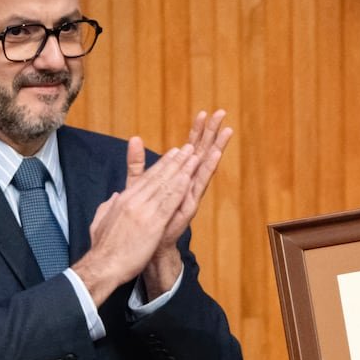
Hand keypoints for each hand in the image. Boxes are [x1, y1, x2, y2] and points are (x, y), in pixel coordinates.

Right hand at [72, 139, 197, 304]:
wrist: (102, 265)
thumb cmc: (102, 248)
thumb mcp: (100, 220)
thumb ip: (108, 206)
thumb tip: (115, 197)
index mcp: (123, 200)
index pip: (146, 178)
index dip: (161, 165)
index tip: (172, 155)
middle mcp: (133, 201)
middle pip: (158, 177)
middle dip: (174, 161)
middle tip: (187, 149)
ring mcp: (144, 211)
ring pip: (166, 185)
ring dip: (181, 170)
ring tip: (193, 157)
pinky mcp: (153, 224)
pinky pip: (169, 203)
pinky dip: (179, 189)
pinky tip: (189, 179)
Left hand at [143, 110, 233, 296]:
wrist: (147, 247)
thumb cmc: (145, 218)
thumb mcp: (138, 184)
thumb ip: (137, 162)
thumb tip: (133, 139)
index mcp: (177, 177)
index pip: (188, 149)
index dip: (196, 131)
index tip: (203, 112)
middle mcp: (187, 184)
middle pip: (201, 152)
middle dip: (210, 133)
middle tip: (221, 113)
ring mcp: (190, 194)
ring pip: (204, 165)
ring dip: (216, 147)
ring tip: (226, 130)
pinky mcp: (189, 205)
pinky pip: (200, 184)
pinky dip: (207, 169)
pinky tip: (214, 155)